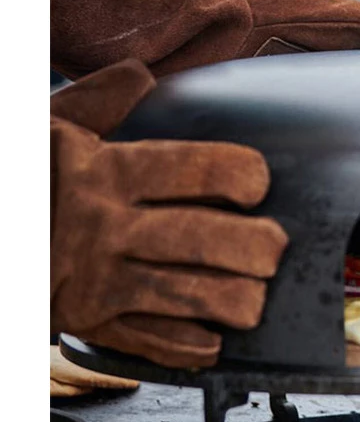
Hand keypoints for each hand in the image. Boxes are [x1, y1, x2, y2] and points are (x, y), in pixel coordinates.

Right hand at [51, 61, 288, 367]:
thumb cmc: (22, 184)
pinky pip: (155, 343)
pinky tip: (214, 336)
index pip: (192, 169)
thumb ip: (98, 103)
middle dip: (256, 246)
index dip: (240, 176)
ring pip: (189, 295)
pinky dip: (193, 346)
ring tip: (255, 296)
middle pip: (204, 238)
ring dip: (237, 301)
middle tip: (274, 247)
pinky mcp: (92, 325)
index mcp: (104, 173)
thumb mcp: (47, 133)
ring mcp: (100, 282)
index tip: (257, 185)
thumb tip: (140, 75)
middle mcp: (106, 228)